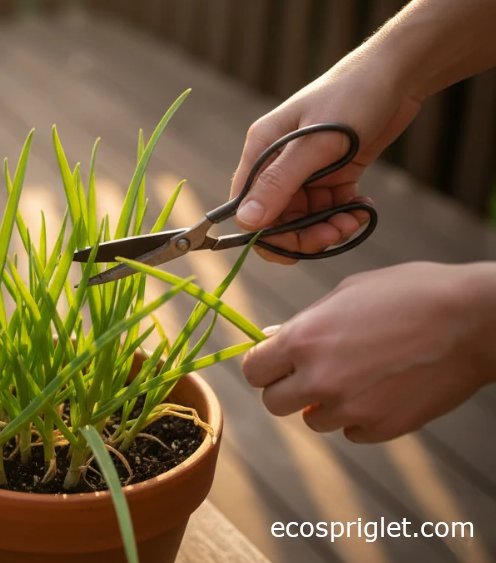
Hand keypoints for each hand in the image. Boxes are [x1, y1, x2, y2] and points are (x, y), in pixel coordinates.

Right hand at [230, 49, 419, 262]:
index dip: (267, 234)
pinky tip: (363, 208)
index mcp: (261, 151)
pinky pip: (329, 208)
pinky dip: (345, 215)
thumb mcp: (316, 143)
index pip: (246, 208)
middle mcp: (277, 163)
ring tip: (355, 219)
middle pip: (276, 219)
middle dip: (303, 234)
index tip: (298, 246)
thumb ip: (280, 183)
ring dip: (328, 227)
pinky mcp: (332, 172)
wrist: (397, 75)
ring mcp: (305, 169)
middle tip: (336, 233)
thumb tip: (246, 222)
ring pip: (304, 218)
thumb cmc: (351, 98)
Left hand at [241, 262, 495, 442]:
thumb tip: (272, 339)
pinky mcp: (382, 427)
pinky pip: (351, 432)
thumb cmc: (409, 294)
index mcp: (303, 340)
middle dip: (287, 388)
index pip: (254, 370)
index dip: (263, 365)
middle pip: (274, 403)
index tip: (275, 362)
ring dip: (324, 404)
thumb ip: (304, 322)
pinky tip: (379, 390)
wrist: (471, 319)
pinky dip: (358, 418)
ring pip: (313, 420)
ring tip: (355, 376)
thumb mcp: (346, 294)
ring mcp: (351, 408)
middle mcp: (320, 378)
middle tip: (310, 372)